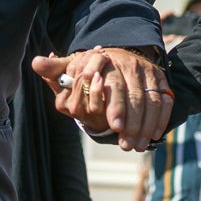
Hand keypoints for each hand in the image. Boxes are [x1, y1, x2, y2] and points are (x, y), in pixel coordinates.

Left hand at [33, 46, 172, 151]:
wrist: (122, 54)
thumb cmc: (93, 66)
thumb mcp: (73, 64)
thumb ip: (56, 70)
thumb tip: (36, 63)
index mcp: (110, 62)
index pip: (115, 85)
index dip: (115, 106)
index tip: (113, 127)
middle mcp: (131, 66)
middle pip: (135, 96)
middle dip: (132, 122)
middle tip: (125, 144)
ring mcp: (148, 73)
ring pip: (152, 101)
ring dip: (146, 126)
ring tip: (137, 145)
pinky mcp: (161, 80)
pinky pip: (165, 101)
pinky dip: (161, 119)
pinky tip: (153, 135)